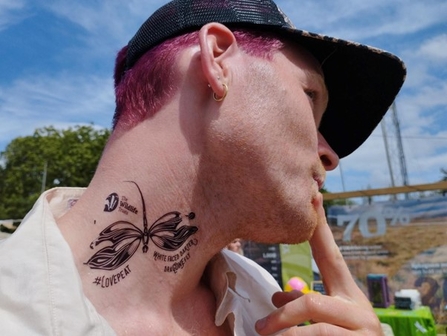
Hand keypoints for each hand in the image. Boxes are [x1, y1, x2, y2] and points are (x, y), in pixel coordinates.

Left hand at [255, 198, 381, 334]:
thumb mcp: (330, 319)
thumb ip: (305, 303)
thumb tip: (277, 294)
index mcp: (350, 297)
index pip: (331, 257)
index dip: (320, 229)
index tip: (314, 198)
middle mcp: (359, 313)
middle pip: (312, 304)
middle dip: (283, 316)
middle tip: (260, 327)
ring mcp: (362, 335)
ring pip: (315, 333)